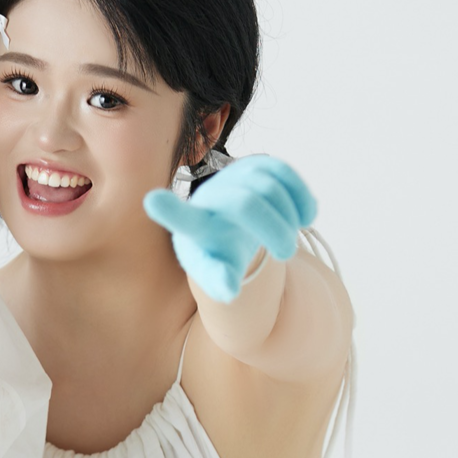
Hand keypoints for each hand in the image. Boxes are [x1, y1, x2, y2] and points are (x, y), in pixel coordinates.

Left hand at [143, 155, 316, 302]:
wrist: (232, 228)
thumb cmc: (220, 255)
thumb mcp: (216, 272)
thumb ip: (219, 281)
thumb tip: (230, 291)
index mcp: (195, 227)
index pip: (183, 220)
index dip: (170, 211)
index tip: (151, 201)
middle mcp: (210, 196)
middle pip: (245, 203)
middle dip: (273, 230)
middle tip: (285, 253)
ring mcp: (232, 177)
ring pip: (268, 186)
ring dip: (287, 217)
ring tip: (289, 241)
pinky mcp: (255, 166)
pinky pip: (281, 171)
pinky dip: (300, 195)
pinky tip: (306, 216)